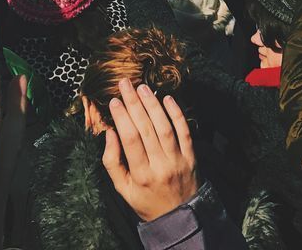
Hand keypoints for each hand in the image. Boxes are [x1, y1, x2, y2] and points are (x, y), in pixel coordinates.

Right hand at [102, 79, 198, 221]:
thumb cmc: (146, 201)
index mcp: (141, 175)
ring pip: (164, 127)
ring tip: (142, 88)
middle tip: (125, 84)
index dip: (122, 118)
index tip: (114, 100)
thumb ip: (112, 162)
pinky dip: (177, 114)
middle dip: (134, 103)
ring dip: (153, 105)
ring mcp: (178, 161)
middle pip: (146, 129)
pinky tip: (167, 99)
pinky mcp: (191, 157)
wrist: (179, 217)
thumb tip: (109, 133)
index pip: (130, 140)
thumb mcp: (123, 189)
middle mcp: (160, 166)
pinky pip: (185, 131)